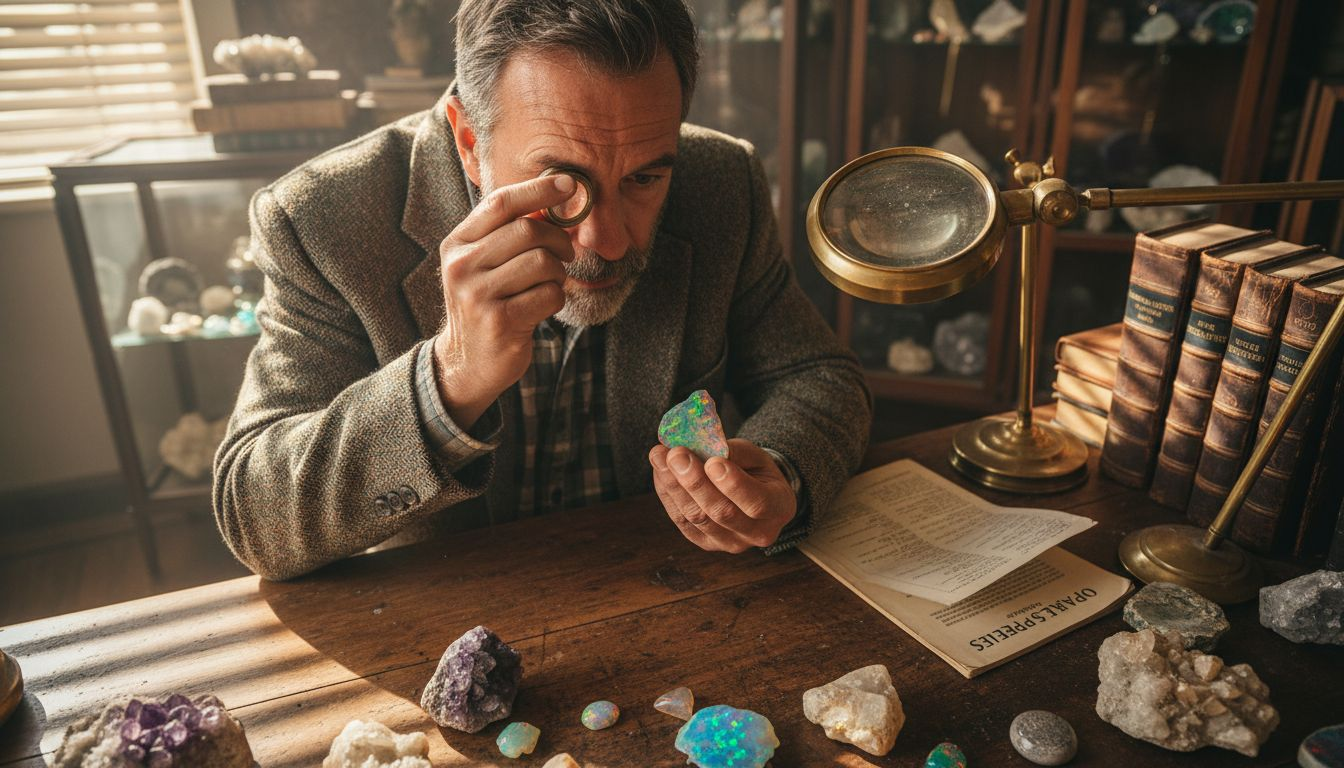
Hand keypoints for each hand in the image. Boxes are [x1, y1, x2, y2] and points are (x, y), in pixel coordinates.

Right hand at [432, 174, 577, 426]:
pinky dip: (556, 298)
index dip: (538, 190)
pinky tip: (542, 306)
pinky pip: (549, 295)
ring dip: (558, 273)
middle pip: (528, 231)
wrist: (467, 361)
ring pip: (543, 262)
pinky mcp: (500, 321)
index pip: (500, 203)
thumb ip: (508, 232)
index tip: (568, 184)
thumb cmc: (486, 303)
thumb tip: (555, 195)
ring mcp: (478, 295)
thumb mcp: (483, 263)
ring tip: (549, 284)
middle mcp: (461, 266)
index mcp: (457, 244)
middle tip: (566, 253)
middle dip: (558, 239)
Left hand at [648, 438, 796, 552]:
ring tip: (659, 456)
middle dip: (694, 482)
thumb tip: (700, 448)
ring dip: (674, 486)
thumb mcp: (756, 456)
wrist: (755, 496)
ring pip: (696, 518)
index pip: (756, 502)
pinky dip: (667, 494)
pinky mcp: (705, 543)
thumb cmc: (757, 472)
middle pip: (720, 512)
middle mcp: (756, 533)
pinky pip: (681, 521)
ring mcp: (729, 543)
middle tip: (676, 454)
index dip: (733, 484)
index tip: (712, 462)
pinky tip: (660, 471)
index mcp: (778, 508)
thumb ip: (733, 453)